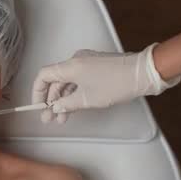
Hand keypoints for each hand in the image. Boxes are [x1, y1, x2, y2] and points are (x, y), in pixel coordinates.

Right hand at [31, 43, 180, 122]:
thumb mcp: (87, 99)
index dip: (37, 92)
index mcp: (70, 66)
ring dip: (64, 99)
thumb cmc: (115, 84)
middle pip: (55, 80)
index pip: (43, 76)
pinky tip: (75, 106)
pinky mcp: (96, 66)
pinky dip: (74, 92)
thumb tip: (55, 108)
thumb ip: (67, 104)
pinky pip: (78, 79)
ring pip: (68, 81)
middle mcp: (75, 61)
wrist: (143, 73)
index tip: (39, 106)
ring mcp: (87, 62)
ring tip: (63, 117)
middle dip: (52, 100)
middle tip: (50, 118)